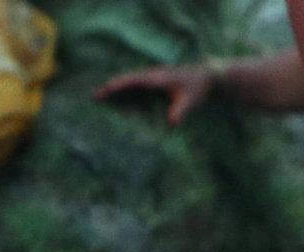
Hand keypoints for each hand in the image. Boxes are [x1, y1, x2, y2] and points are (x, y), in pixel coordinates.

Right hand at [96, 62, 221, 122]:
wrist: (209, 77)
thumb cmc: (199, 88)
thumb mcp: (190, 100)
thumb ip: (180, 111)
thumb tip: (172, 123)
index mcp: (157, 78)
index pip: (133, 80)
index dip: (118, 85)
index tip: (104, 90)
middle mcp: (153, 77)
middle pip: (127, 82)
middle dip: (111, 89)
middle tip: (94, 96)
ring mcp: (154, 81)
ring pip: (131, 85)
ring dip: (117, 92)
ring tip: (101, 99)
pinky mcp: (157, 86)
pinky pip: (138, 90)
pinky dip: (127, 95)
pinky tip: (121, 104)